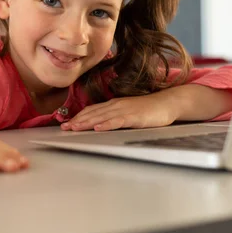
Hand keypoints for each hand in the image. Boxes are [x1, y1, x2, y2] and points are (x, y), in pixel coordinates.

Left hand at [60, 93, 177, 131]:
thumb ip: (115, 116)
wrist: (167, 103)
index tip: (67, 124)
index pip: (92, 110)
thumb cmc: (148, 110)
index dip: (79, 117)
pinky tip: (98, 129)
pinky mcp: (134, 117)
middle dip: (78, 121)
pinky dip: (107, 124)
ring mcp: (124, 110)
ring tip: (75, 128)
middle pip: (93, 113)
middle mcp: (116, 105)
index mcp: (114, 104)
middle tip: (64, 128)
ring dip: (87, 123)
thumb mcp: (128, 111)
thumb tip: (101, 123)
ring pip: (102, 116)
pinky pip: (118, 121)